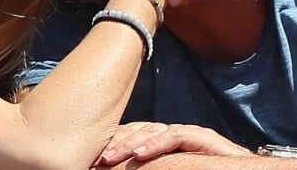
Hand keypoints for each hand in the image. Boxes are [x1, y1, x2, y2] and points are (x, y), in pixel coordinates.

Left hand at [95, 122, 251, 165]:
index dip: (115, 145)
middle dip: (116, 144)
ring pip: (151, 131)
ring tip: (110, 157)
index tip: (95, 160)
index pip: (133, 136)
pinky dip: (155, 144)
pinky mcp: (201, 136)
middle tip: (97, 160)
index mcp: (164, 142)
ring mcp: (186, 132)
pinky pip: (174, 136)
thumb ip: (159, 166)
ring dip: (129, 144)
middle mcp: (172, 134)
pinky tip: (140, 153)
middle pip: (138, 131)